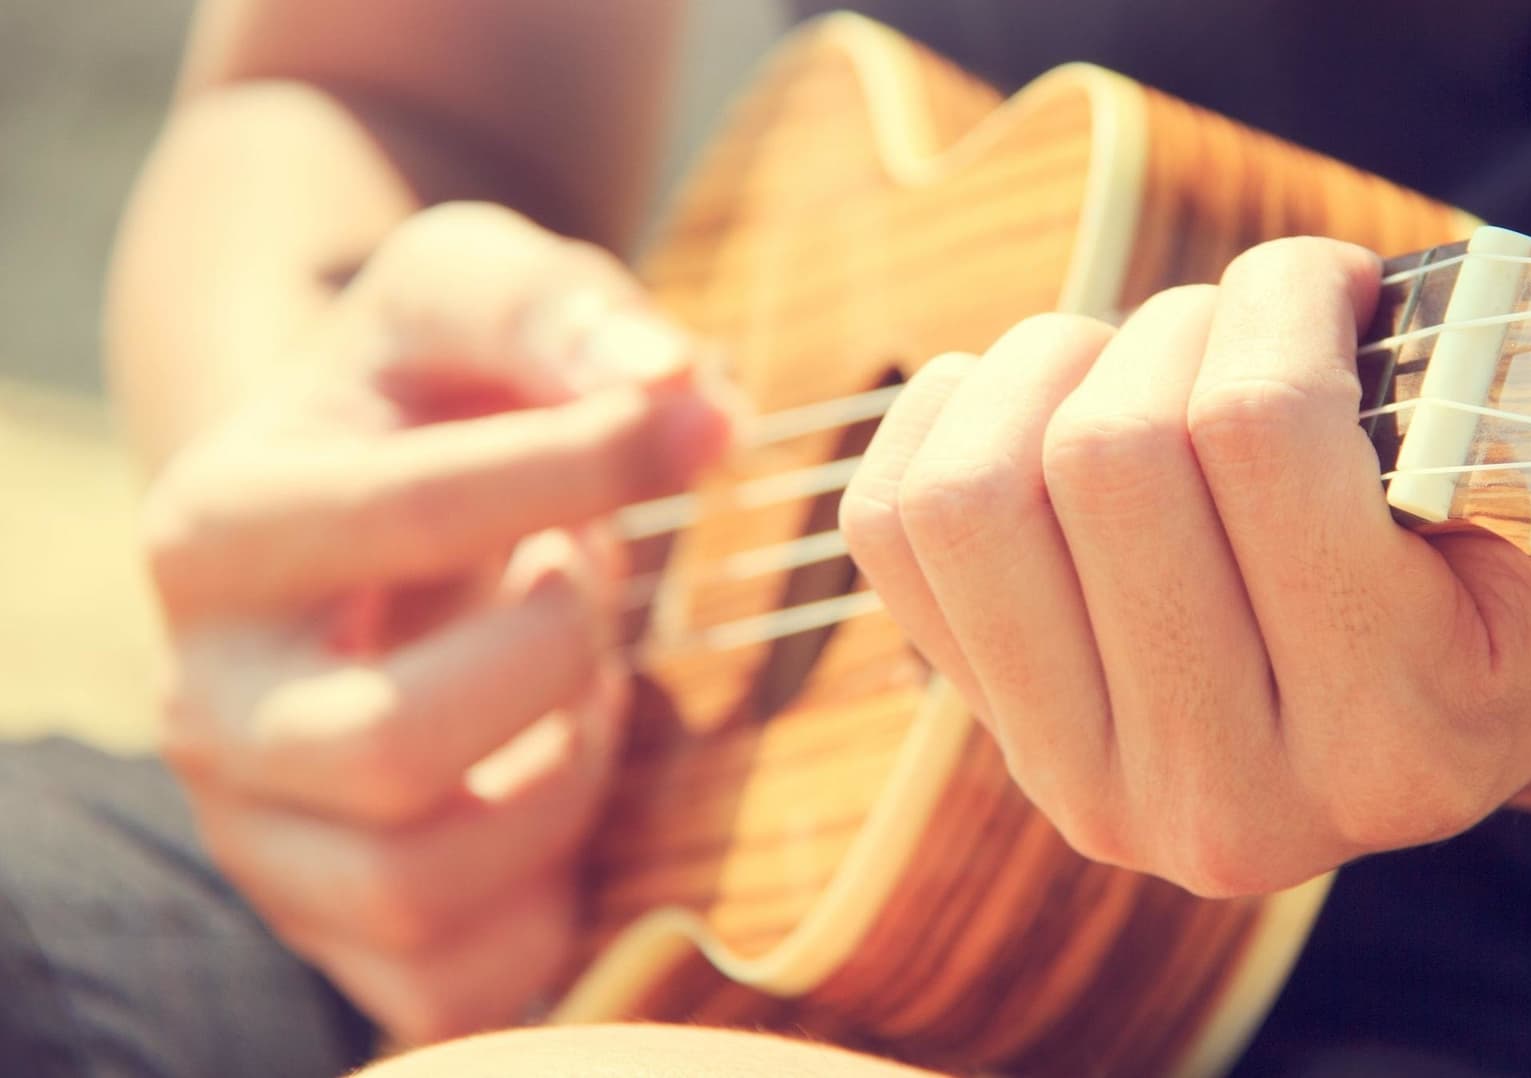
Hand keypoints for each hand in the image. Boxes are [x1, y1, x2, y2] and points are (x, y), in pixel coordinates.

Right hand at [141, 203, 735, 1041]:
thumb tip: (686, 393)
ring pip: (422, 881)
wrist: (370, 510)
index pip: (406, 515)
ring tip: (578, 680)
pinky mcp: (335, 930)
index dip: (586, 467)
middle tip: (590, 586)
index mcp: (215, 530)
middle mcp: (202, 702)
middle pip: (386, 745)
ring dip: (560, 778)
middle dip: (552, 661)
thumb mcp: (472, 297)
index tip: (693, 428)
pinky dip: (550, 894)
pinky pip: (461, 980)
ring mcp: (260, 835)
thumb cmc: (434, 397)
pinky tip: (556, 774)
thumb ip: (561, 312)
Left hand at [842, 237, 1530, 896]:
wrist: (1447, 704)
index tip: (1333, 279)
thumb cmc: (1503, 562)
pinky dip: (953, 412)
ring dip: (1053, 369)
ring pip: (972, 497)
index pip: (1262, 432)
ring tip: (1143, 360)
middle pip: (1106, 458)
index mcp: (1401, 742)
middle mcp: (1234, 805)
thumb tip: (1300, 284)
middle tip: (1246, 324)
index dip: (1285, 293)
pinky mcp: (1000, 736)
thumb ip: (1465, 394)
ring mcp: (1094, 786)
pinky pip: (891, 525)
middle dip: (1177, 324)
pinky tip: (1048, 399)